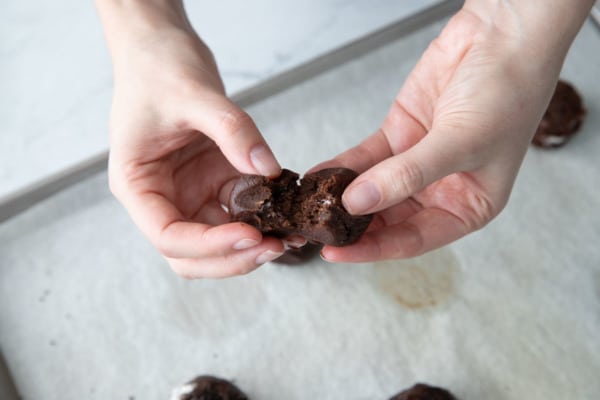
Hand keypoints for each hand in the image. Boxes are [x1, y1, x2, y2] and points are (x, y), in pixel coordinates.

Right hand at [105, 20, 283, 276]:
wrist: (162, 47)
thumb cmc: (158, 68)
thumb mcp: (193, 94)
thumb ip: (231, 130)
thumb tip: (266, 167)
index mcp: (138, 185)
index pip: (168, 236)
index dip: (209, 244)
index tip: (250, 235)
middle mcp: (163, 198)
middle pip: (192, 254)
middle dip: (232, 258)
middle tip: (273, 247)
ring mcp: (191, 193)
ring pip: (218, 241)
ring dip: (250, 247)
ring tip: (287, 238)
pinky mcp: (215, 182)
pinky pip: (241, 212)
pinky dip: (264, 219)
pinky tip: (289, 213)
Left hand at [316, 3, 585, 262]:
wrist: (502, 37)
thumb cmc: (507, 95)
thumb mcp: (461, 143)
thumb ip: (408, 175)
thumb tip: (359, 202)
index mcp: (467, 206)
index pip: (413, 239)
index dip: (374, 249)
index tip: (337, 253)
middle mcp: (440, 190)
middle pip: (387, 218)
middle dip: (352, 224)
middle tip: (315, 228)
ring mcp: (415, 163)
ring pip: (371, 188)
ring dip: (341, 196)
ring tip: (309, 205)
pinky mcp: (398, 136)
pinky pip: (364, 158)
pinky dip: (340, 166)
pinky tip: (318, 174)